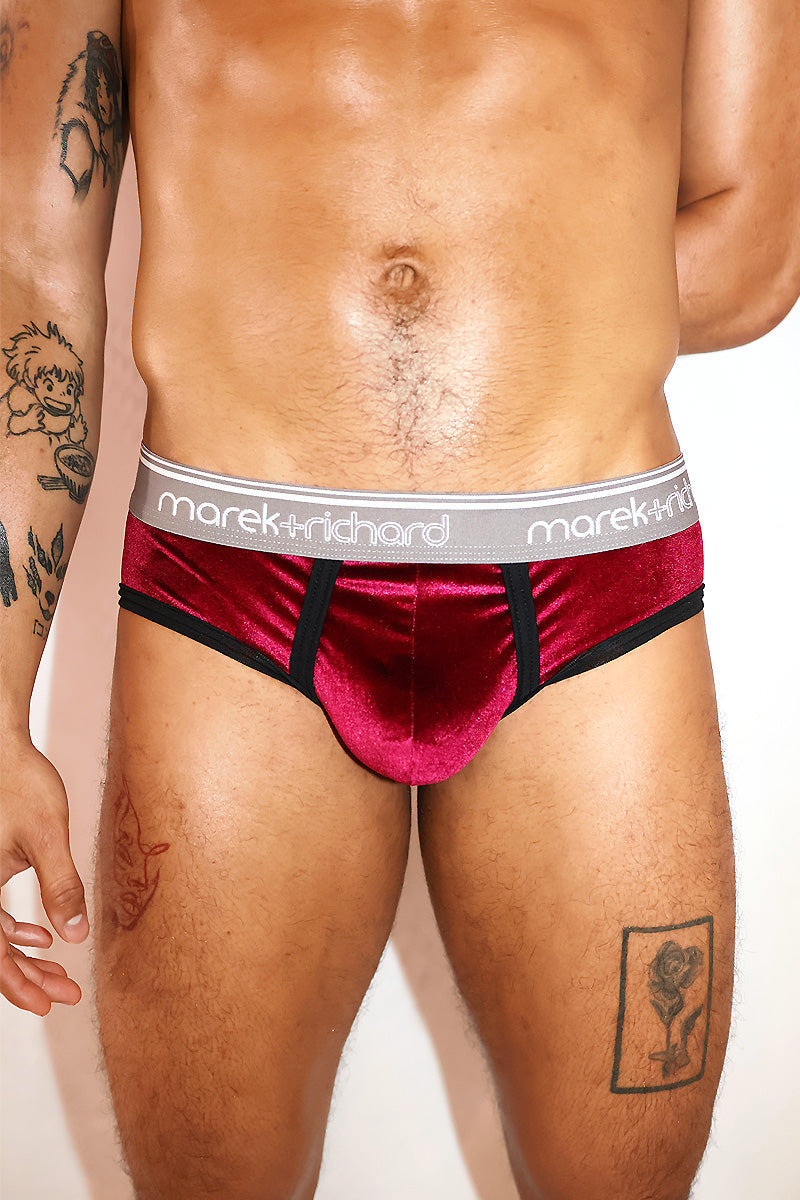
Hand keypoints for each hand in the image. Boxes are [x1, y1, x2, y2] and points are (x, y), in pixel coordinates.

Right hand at [1, 735, 88, 1015]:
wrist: (0, 745)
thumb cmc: (18, 782)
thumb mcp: (46, 836)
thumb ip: (61, 886)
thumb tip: (75, 936)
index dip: (20, 984)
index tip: (50, 1001)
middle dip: (26, 977)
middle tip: (62, 994)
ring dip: (23, 957)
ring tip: (56, 972)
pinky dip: (14, 931)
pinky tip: (43, 935)